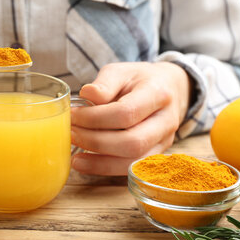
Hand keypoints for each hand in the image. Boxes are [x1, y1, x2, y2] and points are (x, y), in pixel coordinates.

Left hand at [70, 62, 192, 175]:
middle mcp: (166, 121)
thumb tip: (86, 94)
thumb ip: (105, 83)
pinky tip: (84, 163)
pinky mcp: (155, 155)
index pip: (126, 112)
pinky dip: (105, 168)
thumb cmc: (139, 80)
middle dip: (95, 141)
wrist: (169, 89)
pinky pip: (130, 169)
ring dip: (99, 162)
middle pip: (132, 141)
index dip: (94, 117)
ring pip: (133, 161)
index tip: (72, 115)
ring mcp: (164, 141)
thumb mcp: (122, 71)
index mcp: (157, 94)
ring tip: (74, 156)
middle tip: (70, 134)